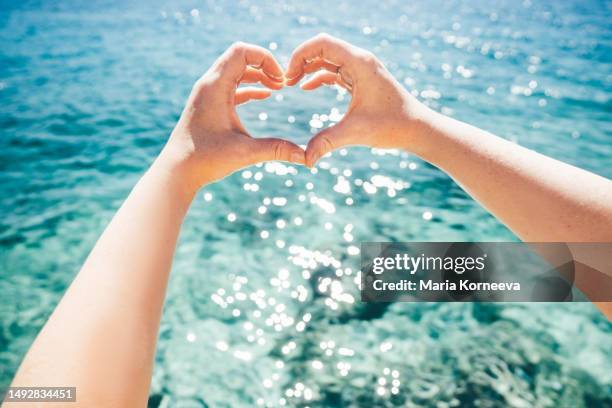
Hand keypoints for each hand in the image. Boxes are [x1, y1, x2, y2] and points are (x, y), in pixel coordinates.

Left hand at [159, 42, 304, 192]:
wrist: (178, 171)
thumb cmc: (205, 160)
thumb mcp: (244, 153)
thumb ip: (276, 150)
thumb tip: (305, 157)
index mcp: (215, 87)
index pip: (241, 52)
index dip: (265, 58)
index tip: (281, 80)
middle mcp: (209, 84)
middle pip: (240, 57)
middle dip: (264, 65)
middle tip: (283, 83)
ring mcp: (208, 93)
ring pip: (236, 70)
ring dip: (258, 75)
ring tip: (278, 87)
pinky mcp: (209, 104)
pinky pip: (232, 85)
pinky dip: (249, 86)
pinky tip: (266, 95)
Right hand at [285, 33, 430, 166]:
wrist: (418, 129)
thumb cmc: (393, 126)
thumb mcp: (356, 133)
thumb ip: (328, 142)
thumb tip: (306, 160)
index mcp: (360, 63)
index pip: (323, 44)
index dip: (300, 55)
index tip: (288, 76)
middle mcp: (361, 61)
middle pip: (323, 48)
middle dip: (301, 61)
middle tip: (286, 81)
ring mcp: (362, 69)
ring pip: (328, 59)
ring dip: (309, 68)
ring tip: (291, 84)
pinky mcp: (363, 80)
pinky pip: (336, 71)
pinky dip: (320, 76)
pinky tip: (307, 88)